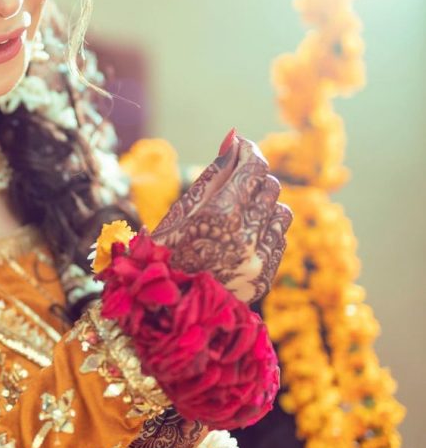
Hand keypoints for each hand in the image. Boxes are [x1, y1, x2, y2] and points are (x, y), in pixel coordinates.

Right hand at [150, 129, 291, 302]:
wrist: (166, 309)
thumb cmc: (166, 252)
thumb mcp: (183, 209)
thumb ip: (215, 173)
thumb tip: (236, 138)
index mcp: (220, 214)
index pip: (254, 167)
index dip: (249, 153)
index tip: (241, 149)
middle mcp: (244, 237)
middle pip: (269, 187)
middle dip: (254, 181)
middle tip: (234, 185)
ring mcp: (258, 261)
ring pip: (282, 213)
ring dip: (264, 208)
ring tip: (239, 216)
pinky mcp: (264, 278)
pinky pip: (279, 240)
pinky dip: (265, 234)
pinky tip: (241, 241)